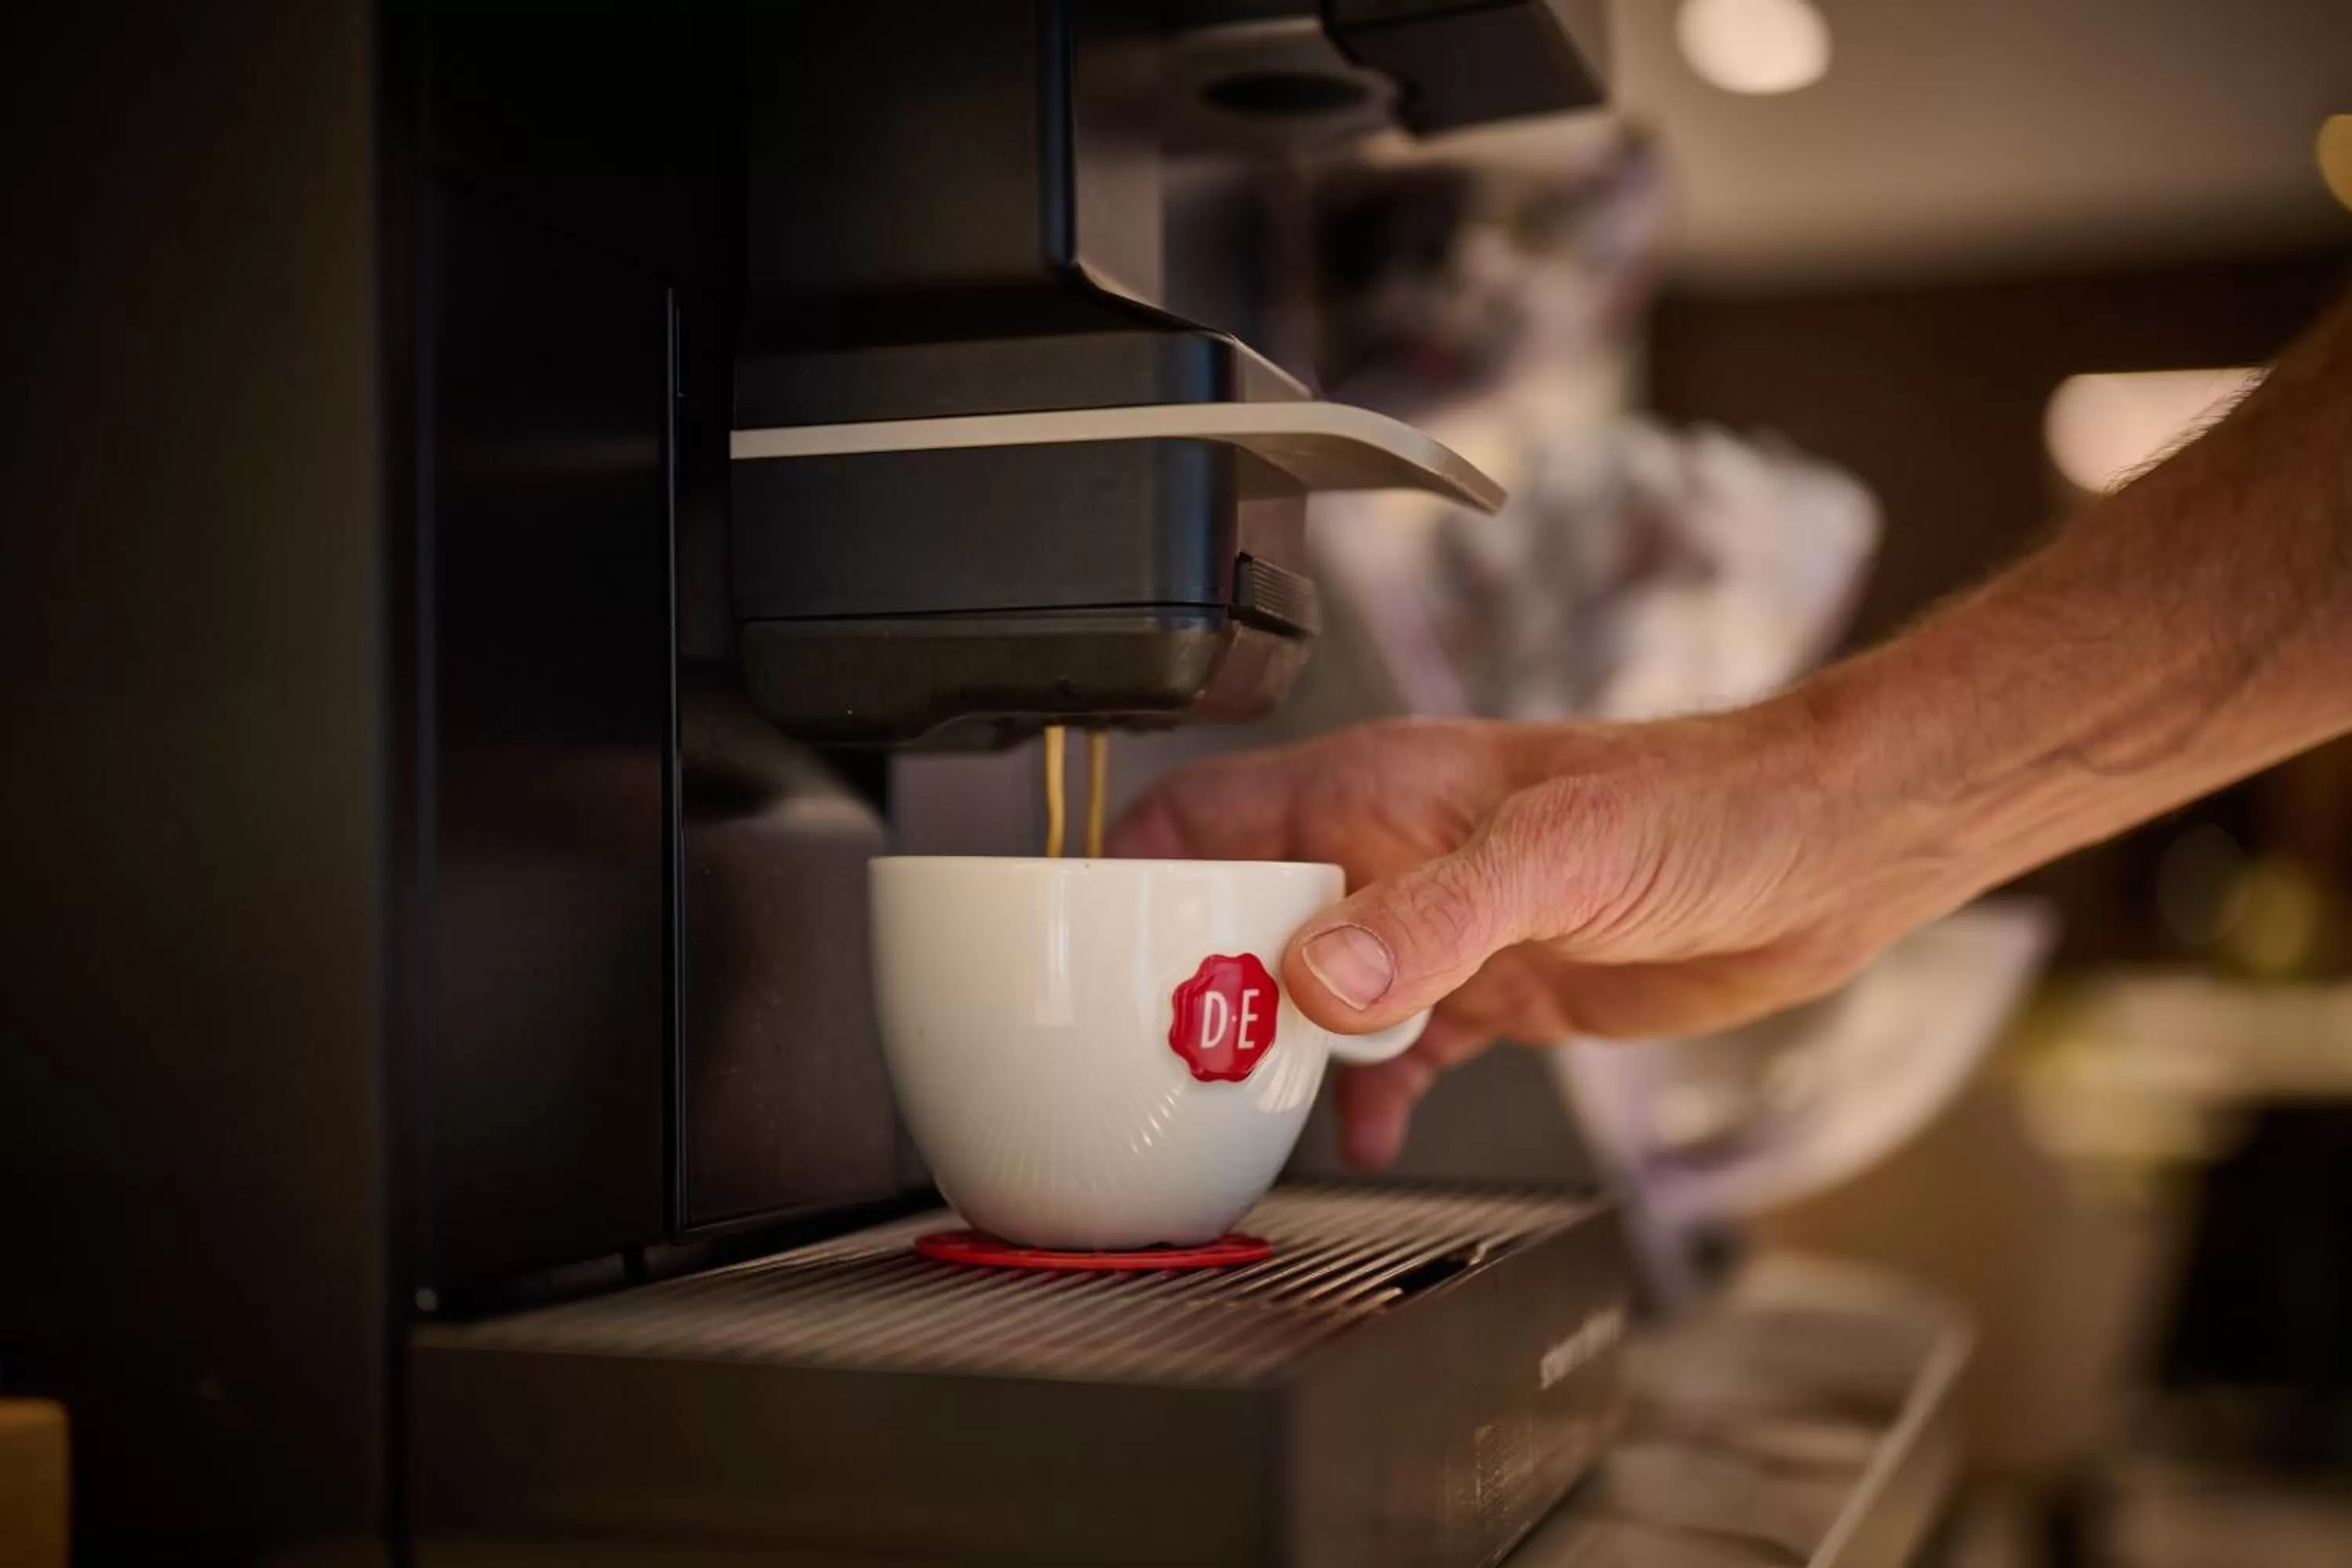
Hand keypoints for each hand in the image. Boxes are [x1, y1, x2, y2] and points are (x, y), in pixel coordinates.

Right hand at [1110, 708, 1935, 1167]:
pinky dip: (1368, 1092)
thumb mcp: (1556, 856)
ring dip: (1278, 1050)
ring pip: (1310, 990)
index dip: (1135, 875)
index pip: (1207, 818)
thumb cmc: (1705, 808)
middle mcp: (1393, 852)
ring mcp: (1441, 924)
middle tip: (1170, 1063)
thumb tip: (1318, 977)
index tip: (1093, 954)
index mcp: (1380, 792)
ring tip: (1244, 1113)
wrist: (1825, 856)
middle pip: (1244, 914)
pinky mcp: (1492, 984)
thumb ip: (1432, 917)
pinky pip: (1394, 1046)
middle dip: (1199, 985)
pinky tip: (1365, 1134)